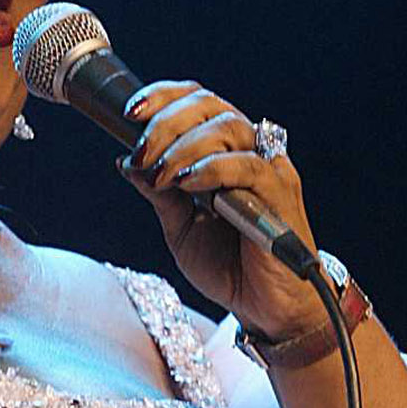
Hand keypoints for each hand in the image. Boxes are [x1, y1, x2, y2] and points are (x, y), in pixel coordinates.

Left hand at [116, 81, 325, 340]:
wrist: (263, 309)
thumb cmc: (227, 266)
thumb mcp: (180, 227)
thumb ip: (159, 193)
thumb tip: (125, 160)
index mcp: (224, 152)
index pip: (198, 102)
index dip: (164, 97)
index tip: (129, 112)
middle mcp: (249, 152)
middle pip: (211, 105)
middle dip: (167, 121)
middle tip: (141, 150)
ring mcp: (268, 170)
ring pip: (229, 128)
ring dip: (184, 146)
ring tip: (161, 175)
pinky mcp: (281, 194)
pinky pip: (248, 167)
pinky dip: (212, 169)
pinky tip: (187, 183)